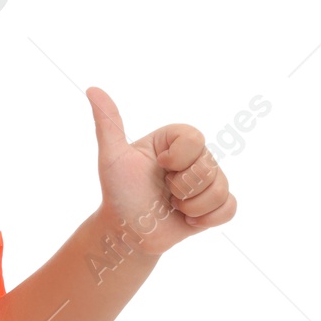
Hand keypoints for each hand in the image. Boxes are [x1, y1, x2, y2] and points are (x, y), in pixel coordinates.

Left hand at [85, 85, 236, 257]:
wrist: (127, 232)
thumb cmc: (119, 193)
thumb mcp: (112, 158)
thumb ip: (108, 123)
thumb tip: (91, 89)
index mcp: (175, 140)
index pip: (195, 139)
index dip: (178, 158)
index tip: (159, 167)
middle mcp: (194, 157)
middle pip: (208, 166)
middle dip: (181, 187)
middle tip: (164, 193)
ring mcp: (206, 181)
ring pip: (219, 189)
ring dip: (190, 207)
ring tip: (172, 208)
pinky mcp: (214, 206)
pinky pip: (229, 208)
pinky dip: (207, 219)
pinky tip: (187, 221)